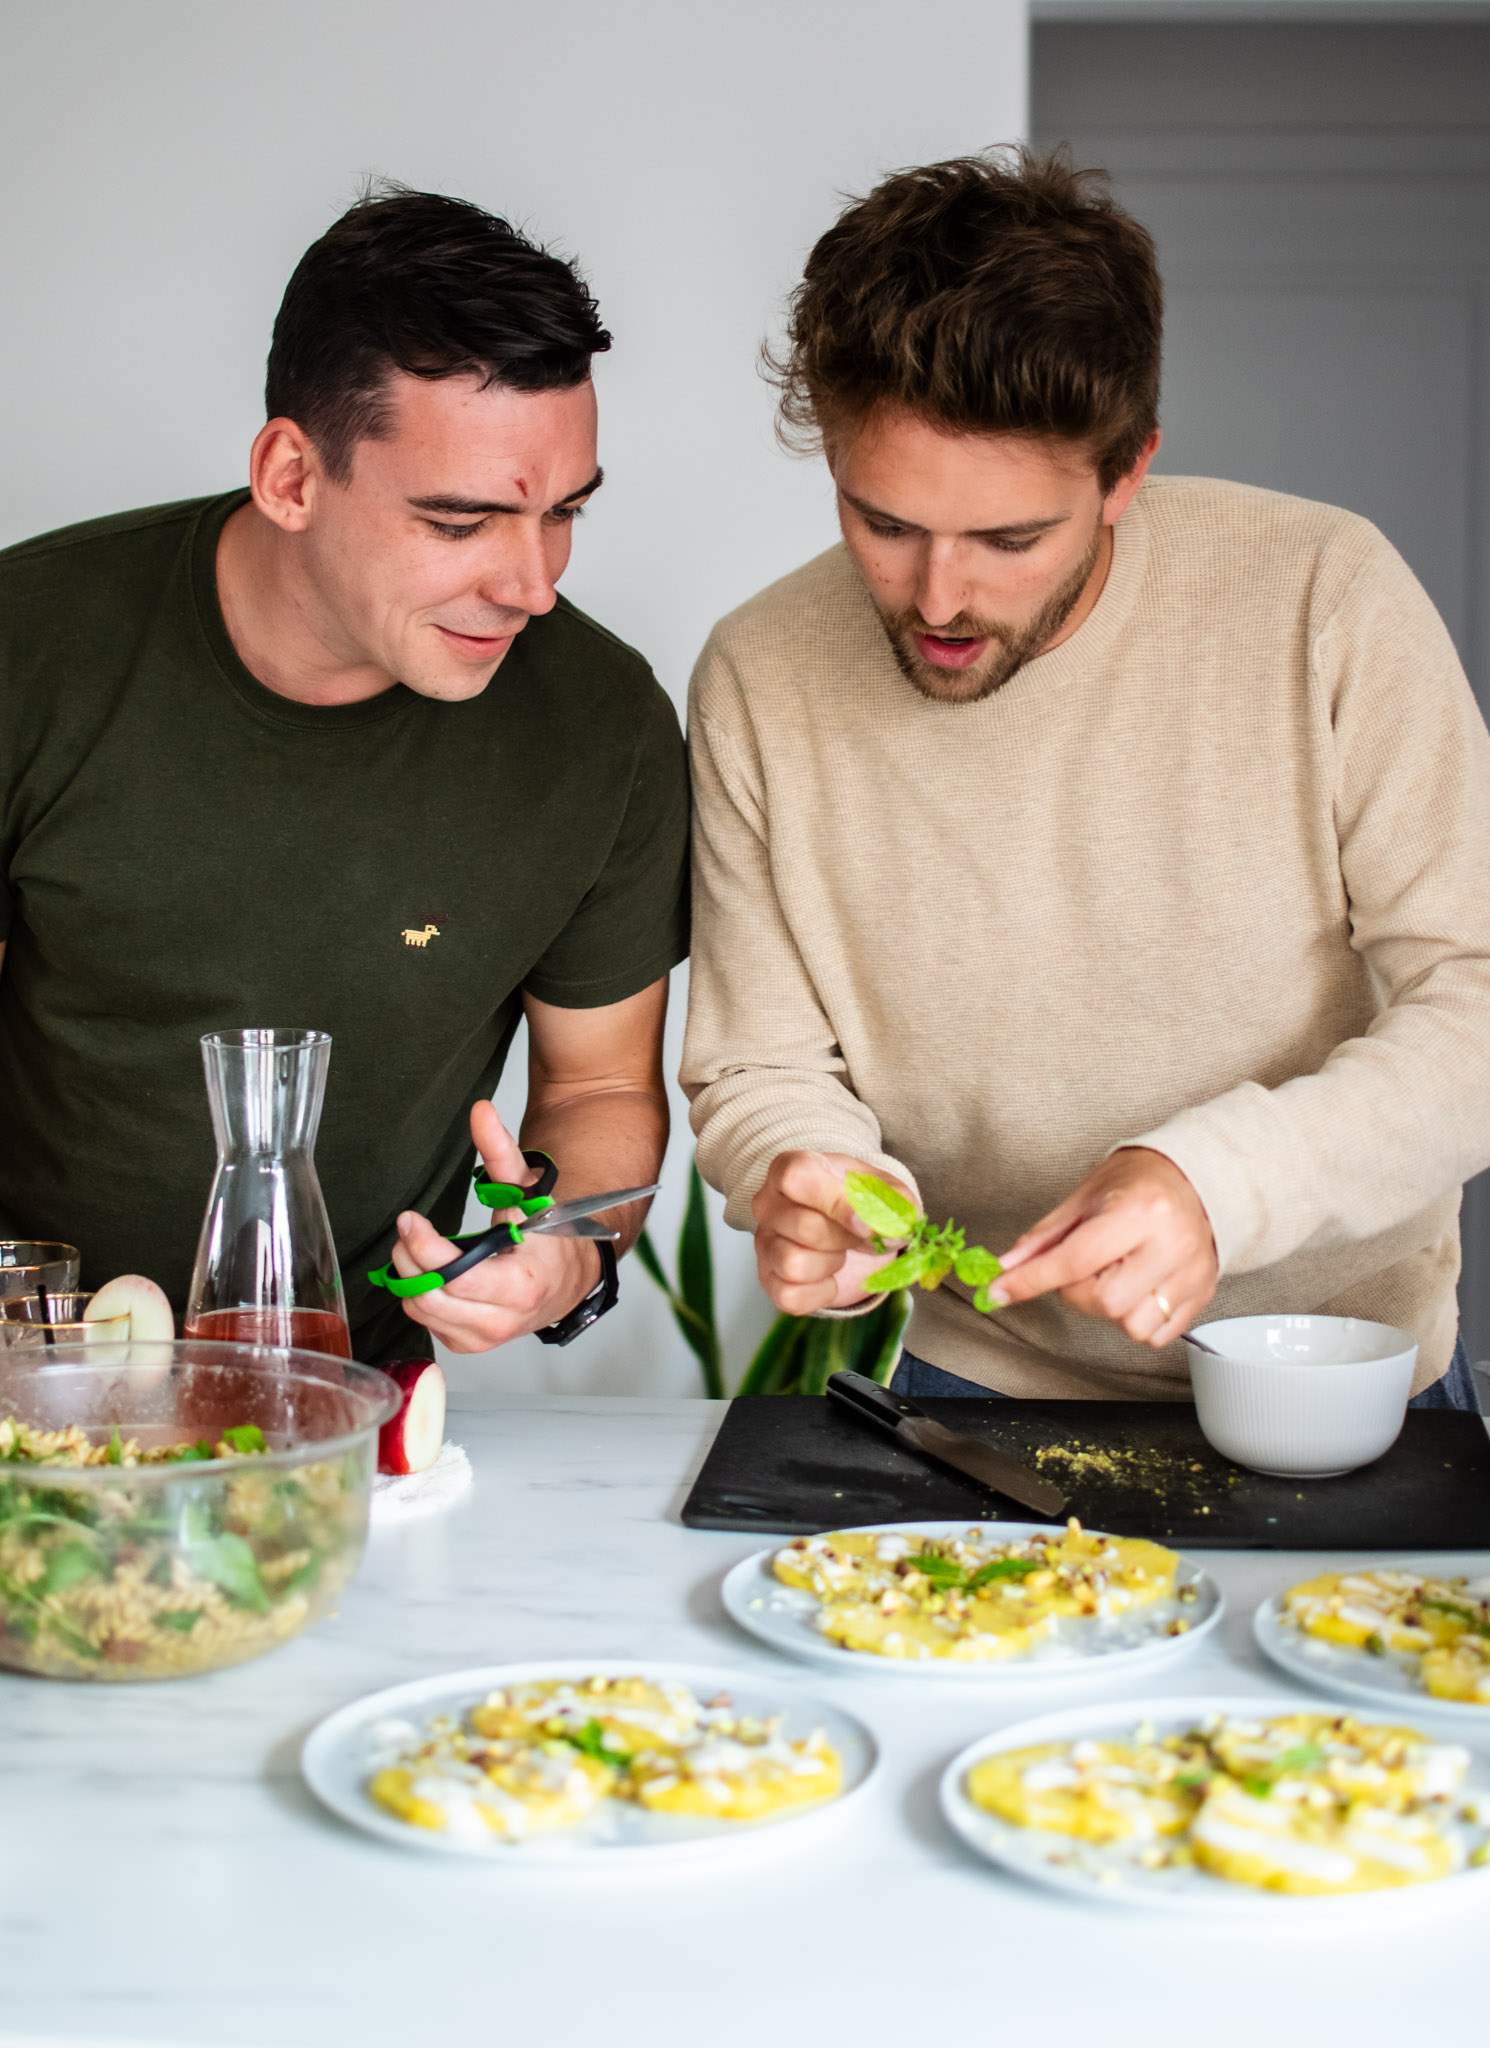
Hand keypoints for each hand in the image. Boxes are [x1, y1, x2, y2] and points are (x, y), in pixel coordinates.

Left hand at [388, 1102, 599, 1353]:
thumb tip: (480, 1110)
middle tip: (410, 1230)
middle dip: (411, 1258)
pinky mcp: (470, 1344)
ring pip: (422, 1311)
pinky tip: (436, 1273)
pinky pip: (427, 1322)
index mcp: (521, 1285)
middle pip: (430, 1295)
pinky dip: (422, 1295)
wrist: (568, 1278)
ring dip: (411, 1276)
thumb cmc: (548, 1235)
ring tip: (420, 1248)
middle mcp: (502, 1320)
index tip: (409, 1219)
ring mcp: (484, 1337)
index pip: (456, 1276)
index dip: (425, 1248)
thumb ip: (499, 1151)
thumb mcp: (525, 1190)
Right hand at [751, 1151, 912, 1314]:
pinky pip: (791, 1296)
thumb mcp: (886, 1191)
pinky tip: (830, 1275)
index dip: (838, 1204)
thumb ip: (892, 1204)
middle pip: (806, 1228)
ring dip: (832, 1264)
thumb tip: (887, 1229)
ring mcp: (764, 1243)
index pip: (797, 1178)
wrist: (854, 1229)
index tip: (867, 1223)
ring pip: (794, 1264)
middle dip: (847, 1239)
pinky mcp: (769, 1280)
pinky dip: (821, 1292)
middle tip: (861, 1235)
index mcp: (791, 1168)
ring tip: (840, 1252)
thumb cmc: (862, 1201)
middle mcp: (768, 1204)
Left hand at [991, 1148, 1217, 1347]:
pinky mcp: (1203, 1294)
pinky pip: (1157, 1335)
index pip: (1075, 1261)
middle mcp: (1171, 1244)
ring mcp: (1191, 1273)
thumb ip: (1044, 1238)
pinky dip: (1136, 1318)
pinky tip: (1137, 1287)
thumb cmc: (1138, 1182)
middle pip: (1105, 1301)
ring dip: (1109, 1309)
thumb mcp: (1084, 1197)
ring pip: (1133, 1326)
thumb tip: (1007, 1268)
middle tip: (1083, 1267)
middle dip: (1077, 1292)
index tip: (1000, 1291)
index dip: (1031, 1280)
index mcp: (1140, 1212)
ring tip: (1115, 1274)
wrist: (1194, 1177)